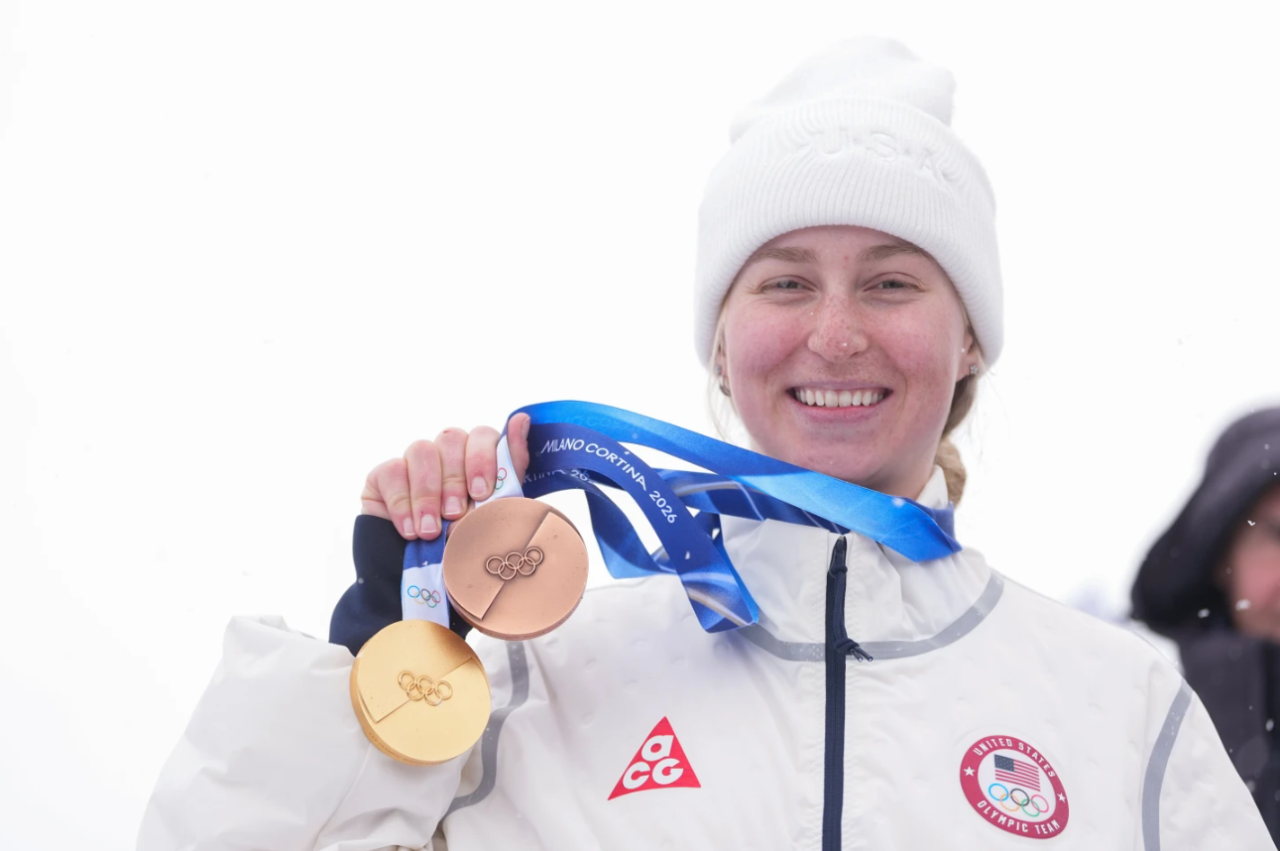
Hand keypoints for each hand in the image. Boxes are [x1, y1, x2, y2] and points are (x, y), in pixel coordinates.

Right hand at [361, 413, 530, 540]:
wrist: (421, 586)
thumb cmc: (464, 549)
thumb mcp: (493, 516)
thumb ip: (510, 470)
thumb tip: (522, 420)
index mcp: (476, 460)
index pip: (483, 435)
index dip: (483, 458)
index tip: (482, 493)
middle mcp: (445, 456)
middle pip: (451, 438)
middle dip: (456, 479)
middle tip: (456, 515)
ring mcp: (413, 464)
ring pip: (421, 450)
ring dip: (429, 494)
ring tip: (432, 530)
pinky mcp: (383, 477)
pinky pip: (391, 472)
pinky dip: (403, 504)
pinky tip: (410, 530)